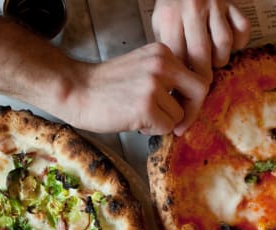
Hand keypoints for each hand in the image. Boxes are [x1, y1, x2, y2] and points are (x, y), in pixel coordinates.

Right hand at [59, 43, 207, 135]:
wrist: (76, 91)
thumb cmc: (105, 86)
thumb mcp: (142, 70)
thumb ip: (165, 79)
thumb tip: (189, 104)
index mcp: (162, 52)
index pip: (196, 75)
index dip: (193, 98)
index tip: (183, 109)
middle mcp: (161, 64)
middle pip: (199, 92)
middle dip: (191, 112)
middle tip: (177, 125)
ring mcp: (154, 85)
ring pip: (179, 115)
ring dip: (163, 123)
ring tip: (141, 117)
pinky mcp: (146, 107)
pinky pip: (165, 128)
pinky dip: (152, 131)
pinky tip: (134, 122)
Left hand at [152, 0, 249, 84]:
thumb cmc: (173, 5)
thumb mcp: (159, 22)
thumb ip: (167, 47)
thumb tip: (173, 80)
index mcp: (170, 16)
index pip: (178, 58)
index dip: (182, 77)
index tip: (184, 87)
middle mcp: (193, 9)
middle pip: (201, 55)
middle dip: (202, 76)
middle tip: (201, 82)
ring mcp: (215, 4)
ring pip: (224, 43)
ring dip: (220, 59)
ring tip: (213, 61)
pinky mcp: (232, 2)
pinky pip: (243, 29)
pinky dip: (240, 42)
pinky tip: (231, 45)